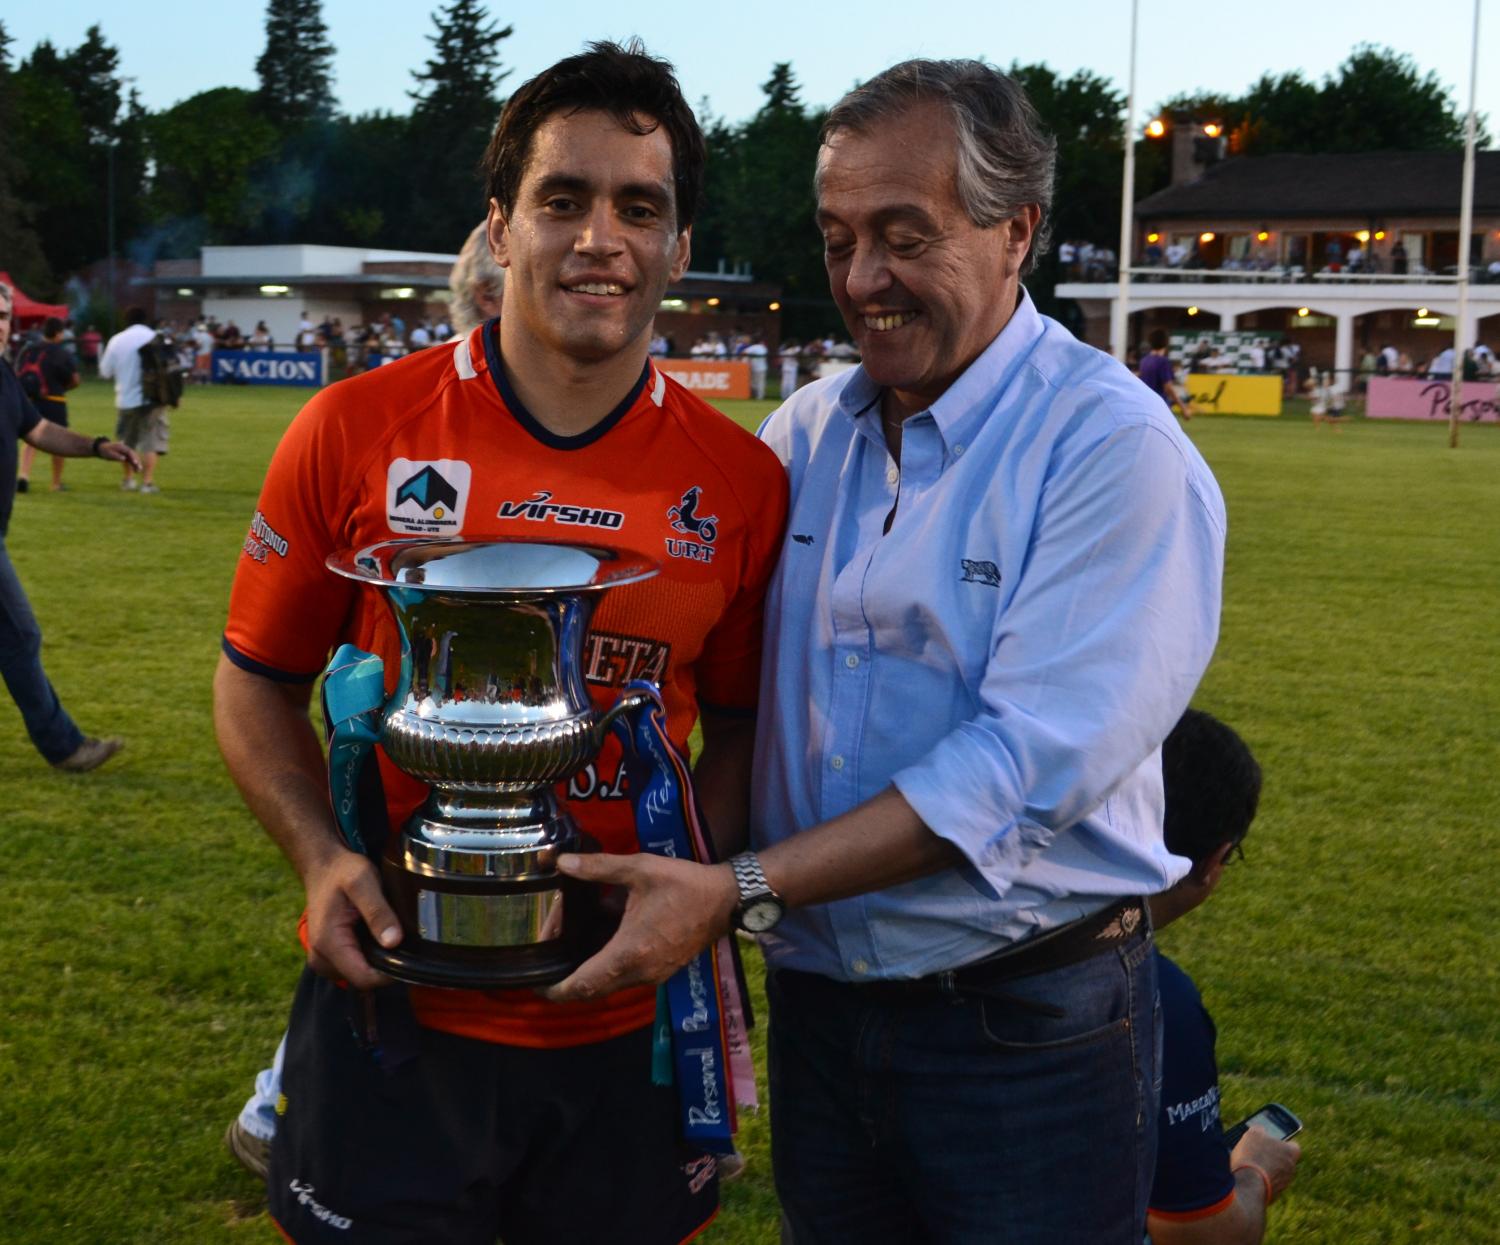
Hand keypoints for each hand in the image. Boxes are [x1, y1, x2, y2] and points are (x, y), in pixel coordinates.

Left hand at [97, 440, 141, 470]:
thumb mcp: (109, 453)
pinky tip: (135, 471)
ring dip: (136, 465)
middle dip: (137, 462)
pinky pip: (130, 462)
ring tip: (138, 471)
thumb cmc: (105, 450)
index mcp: (122, 447)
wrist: (102, 448)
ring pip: (133, 459)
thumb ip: (116, 456)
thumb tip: (124, 459)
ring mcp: (126, 453)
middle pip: (133, 456)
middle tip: (139, 468)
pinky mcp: (125, 457)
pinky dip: (133, 466)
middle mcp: (126, 450)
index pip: (130, 452)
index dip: (133, 457)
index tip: (135, 463)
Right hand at [302, 847, 401, 989]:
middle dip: (384, 965)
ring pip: (359, 976)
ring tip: (383, 932)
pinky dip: (367, 956)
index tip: (408, 954)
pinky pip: (353, 967)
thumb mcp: (364, 883)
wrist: (324, 867)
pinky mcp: (328, 957)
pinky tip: (374, 936)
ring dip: (376, 960)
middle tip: (397, 936)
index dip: (390, 973)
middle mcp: (320, 958)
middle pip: (363, 980)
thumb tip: (393, 942)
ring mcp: (322, 960)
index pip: (364, 979)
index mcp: (328, 943)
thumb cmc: (343, 871)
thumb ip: (378, 912)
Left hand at [543, 853, 738, 1002]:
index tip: (535, 984)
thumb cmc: (683, 884)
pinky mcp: (663, 972)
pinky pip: (626, 980)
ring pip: (609, 986)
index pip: (582, 985)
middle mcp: (639, 973)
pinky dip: (608, 970)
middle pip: (592, 991)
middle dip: (567, 980)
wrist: (726, 899)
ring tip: (573, 946)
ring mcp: (653, 976)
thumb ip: (598, 867)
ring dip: (589, 974)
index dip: (555, 989)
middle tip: (550, 957)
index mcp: (628, 952)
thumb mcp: (638, 869)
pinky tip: (603, 944)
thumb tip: (560, 862)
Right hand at [1231, 1126, 1301, 1202]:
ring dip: (1265, 1169)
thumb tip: (1260, 1130)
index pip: (1293, 1146)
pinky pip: (1267, 1184)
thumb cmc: (1253, 1156)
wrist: (1249, 1186)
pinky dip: (1259, 1180)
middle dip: (1272, 1156)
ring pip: (1275, 1173)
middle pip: (1283, 1160)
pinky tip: (1247, 1176)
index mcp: (1291, 1153)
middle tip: (1256, 1151)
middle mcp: (1291, 1170)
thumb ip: (1259, 1130)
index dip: (1282, 1142)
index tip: (1272, 1140)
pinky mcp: (1274, 1196)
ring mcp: (1283, 1184)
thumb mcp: (1253, 1134)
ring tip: (1248, 1164)